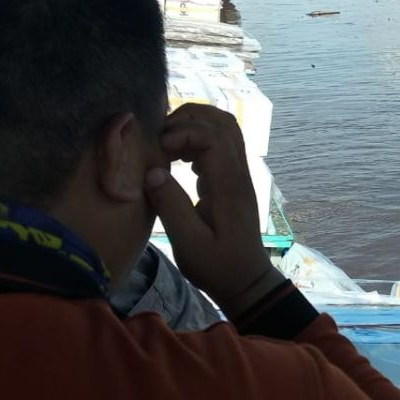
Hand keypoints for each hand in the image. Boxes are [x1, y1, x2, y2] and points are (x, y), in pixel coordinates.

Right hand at [143, 103, 281, 318]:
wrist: (246, 280)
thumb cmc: (217, 266)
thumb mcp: (188, 244)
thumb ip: (171, 206)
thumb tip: (153, 171)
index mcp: (229, 186)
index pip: (214, 137)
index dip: (184, 133)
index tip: (159, 150)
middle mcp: (239, 173)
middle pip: (223, 123)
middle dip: (188, 119)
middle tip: (159, 137)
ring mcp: (240, 174)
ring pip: (225, 129)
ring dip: (195, 125)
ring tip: (166, 142)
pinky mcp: (234, 179)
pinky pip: (222, 143)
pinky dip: (199, 138)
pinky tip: (179, 158)